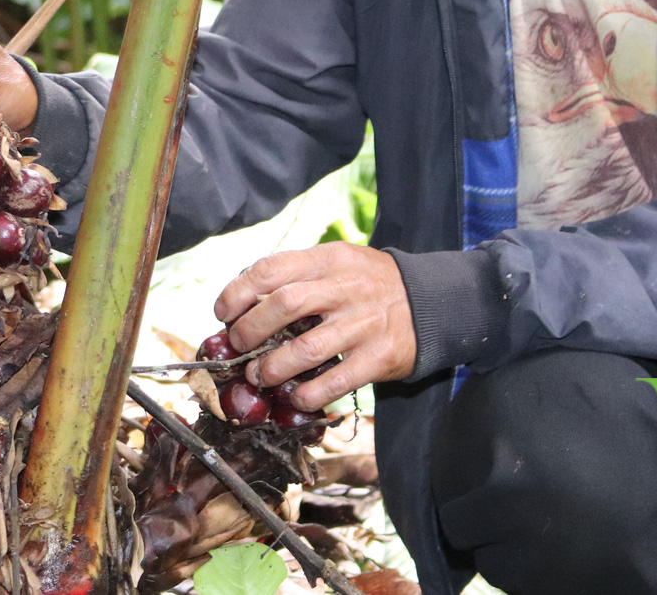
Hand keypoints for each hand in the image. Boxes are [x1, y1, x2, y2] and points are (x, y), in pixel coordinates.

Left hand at [213, 243, 416, 410]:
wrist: (432, 303)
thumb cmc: (370, 283)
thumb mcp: (338, 262)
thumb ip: (298, 276)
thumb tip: (244, 301)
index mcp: (329, 259)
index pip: (272, 268)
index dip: (239, 291)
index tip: (223, 312)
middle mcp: (346, 288)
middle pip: (284, 305)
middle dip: (250, 330)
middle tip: (238, 346)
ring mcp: (364, 323)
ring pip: (306, 349)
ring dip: (273, 368)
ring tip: (260, 376)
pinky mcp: (380, 357)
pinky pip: (336, 381)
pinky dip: (308, 394)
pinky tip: (296, 396)